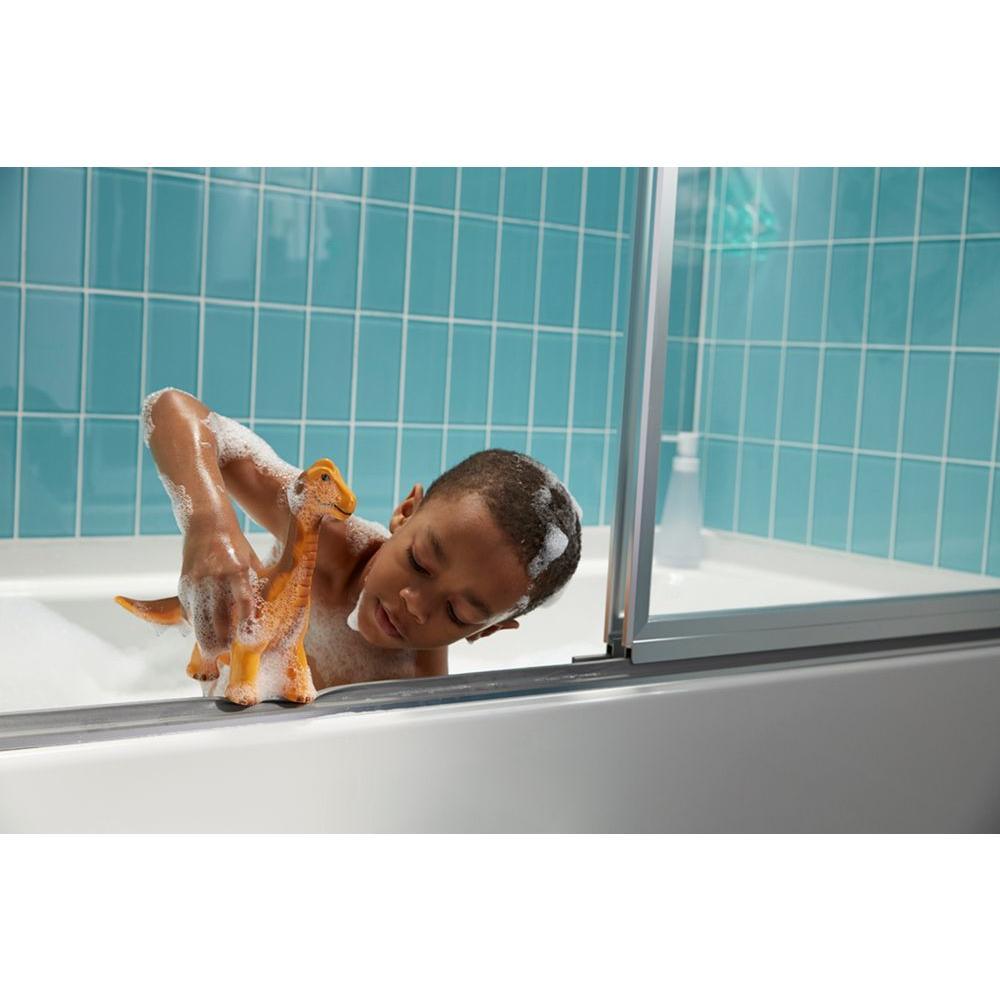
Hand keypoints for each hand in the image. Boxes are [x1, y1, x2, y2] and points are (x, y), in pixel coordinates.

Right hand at [178, 512, 263, 657]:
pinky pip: (189, 611)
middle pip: (218, 616)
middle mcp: (215, 576)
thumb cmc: (235, 543)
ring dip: (207, 638)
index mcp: (236, 569)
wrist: (205, 521)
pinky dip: (196, 624)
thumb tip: (264, 610)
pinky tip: (203, 633)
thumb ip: (256, 584)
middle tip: (229, 655)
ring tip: (215, 652)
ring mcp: (197, 581)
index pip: (243, 601)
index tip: (249, 639)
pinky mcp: (184, 584)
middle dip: (223, 639)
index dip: (246, 622)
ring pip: (200, 619)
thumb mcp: (250, 559)